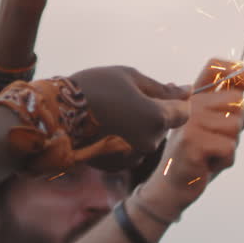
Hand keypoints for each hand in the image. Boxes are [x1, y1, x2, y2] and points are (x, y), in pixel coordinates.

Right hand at [69, 66, 189, 163]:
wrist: (55, 115)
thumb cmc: (93, 88)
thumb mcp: (130, 77)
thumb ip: (162, 88)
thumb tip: (188, 90)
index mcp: (157, 119)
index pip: (184, 112)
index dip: (176, 101)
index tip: (162, 92)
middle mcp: (150, 143)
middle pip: (164, 126)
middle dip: (154, 112)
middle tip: (130, 97)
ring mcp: (133, 157)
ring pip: (146, 138)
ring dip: (138, 126)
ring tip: (113, 111)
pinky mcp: (117, 165)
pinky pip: (130, 149)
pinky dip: (124, 139)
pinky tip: (105, 126)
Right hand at [134, 58, 243, 216]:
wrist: (172, 185)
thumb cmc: (198, 154)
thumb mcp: (213, 124)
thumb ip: (227, 103)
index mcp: (194, 96)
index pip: (215, 66)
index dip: (240, 70)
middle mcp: (190, 103)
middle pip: (237, 100)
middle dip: (237, 124)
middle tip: (216, 140)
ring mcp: (189, 121)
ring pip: (236, 126)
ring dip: (230, 145)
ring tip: (209, 153)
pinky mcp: (191, 142)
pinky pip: (229, 147)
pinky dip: (224, 161)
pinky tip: (207, 164)